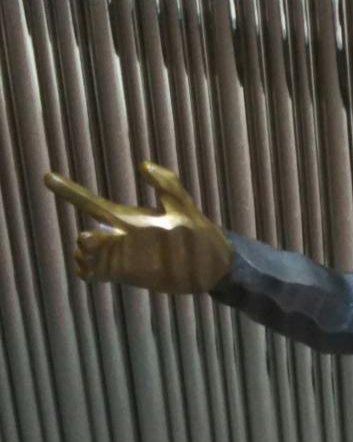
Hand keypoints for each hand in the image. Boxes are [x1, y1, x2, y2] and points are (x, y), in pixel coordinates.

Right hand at [44, 162, 232, 293]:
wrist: (214, 266)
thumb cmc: (201, 235)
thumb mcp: (184, 206)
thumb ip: (167, 185)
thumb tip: (143, 165)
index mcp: (130, 219)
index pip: (95, 204)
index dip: (71, 191)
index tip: (48, 177)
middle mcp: (121, 238)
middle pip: (88, 234)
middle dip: (83, 237)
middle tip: (90, 238)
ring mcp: (123, 258)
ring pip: (88, 255)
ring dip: (84, 255)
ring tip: (95, 254)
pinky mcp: (129, 276)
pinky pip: (97, 275)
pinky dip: (88, 272)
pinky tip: (93, 270)